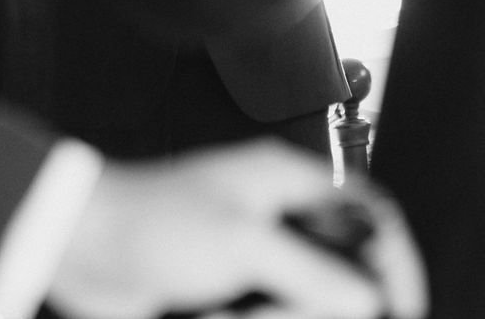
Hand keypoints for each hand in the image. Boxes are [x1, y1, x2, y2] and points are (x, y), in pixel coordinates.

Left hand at [46, 139, 427, 318]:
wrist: (81, 244)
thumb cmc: (149, 221)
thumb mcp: (241, 244)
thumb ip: (310, 269)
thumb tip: (369, 295)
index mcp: (283, 179)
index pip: (367, 209)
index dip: (395, 257)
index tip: (402, 304)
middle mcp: (272, 209)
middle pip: (340, 259)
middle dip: (339, 299)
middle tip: (323, 317)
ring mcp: (249, 248)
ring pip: (305, 290)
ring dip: (297, 311)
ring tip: (257, 316)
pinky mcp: (226, 284)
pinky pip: (269, 306)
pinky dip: (269, 318)